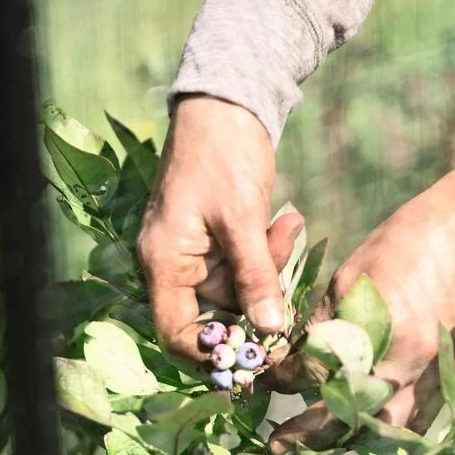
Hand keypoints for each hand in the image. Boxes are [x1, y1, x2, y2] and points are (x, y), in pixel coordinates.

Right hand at [137, 96, 303, 363]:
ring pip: (238, 287)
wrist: (226, 101)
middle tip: (286, 261)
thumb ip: (256, 277)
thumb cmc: (223, 153)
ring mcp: (194, 251)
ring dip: (270, 266)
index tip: (256, 353)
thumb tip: (270, 330)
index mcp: (165, 261)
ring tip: (289, 224)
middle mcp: (173, 262)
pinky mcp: (215, 238)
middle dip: (258, 295)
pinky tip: (287, 220)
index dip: (212, 352)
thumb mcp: (243, 219)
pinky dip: (267, 250)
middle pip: (217, 311)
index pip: (177, 332)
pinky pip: (244, 263)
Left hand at [267, 123, 454, 453]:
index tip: (264, 390)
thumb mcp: (350, 278)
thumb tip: (288, 361)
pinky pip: (420, 423)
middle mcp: (410, 363)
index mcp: (380, 332)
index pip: (321, 376)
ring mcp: (436, 374)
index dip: (286, 386)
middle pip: (354, 416)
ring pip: (388, 430)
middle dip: (313, 433)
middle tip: (280, 444)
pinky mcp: (452, 378)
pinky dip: (395, 443)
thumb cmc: (404, 246)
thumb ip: (321, 325)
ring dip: (353, 444)